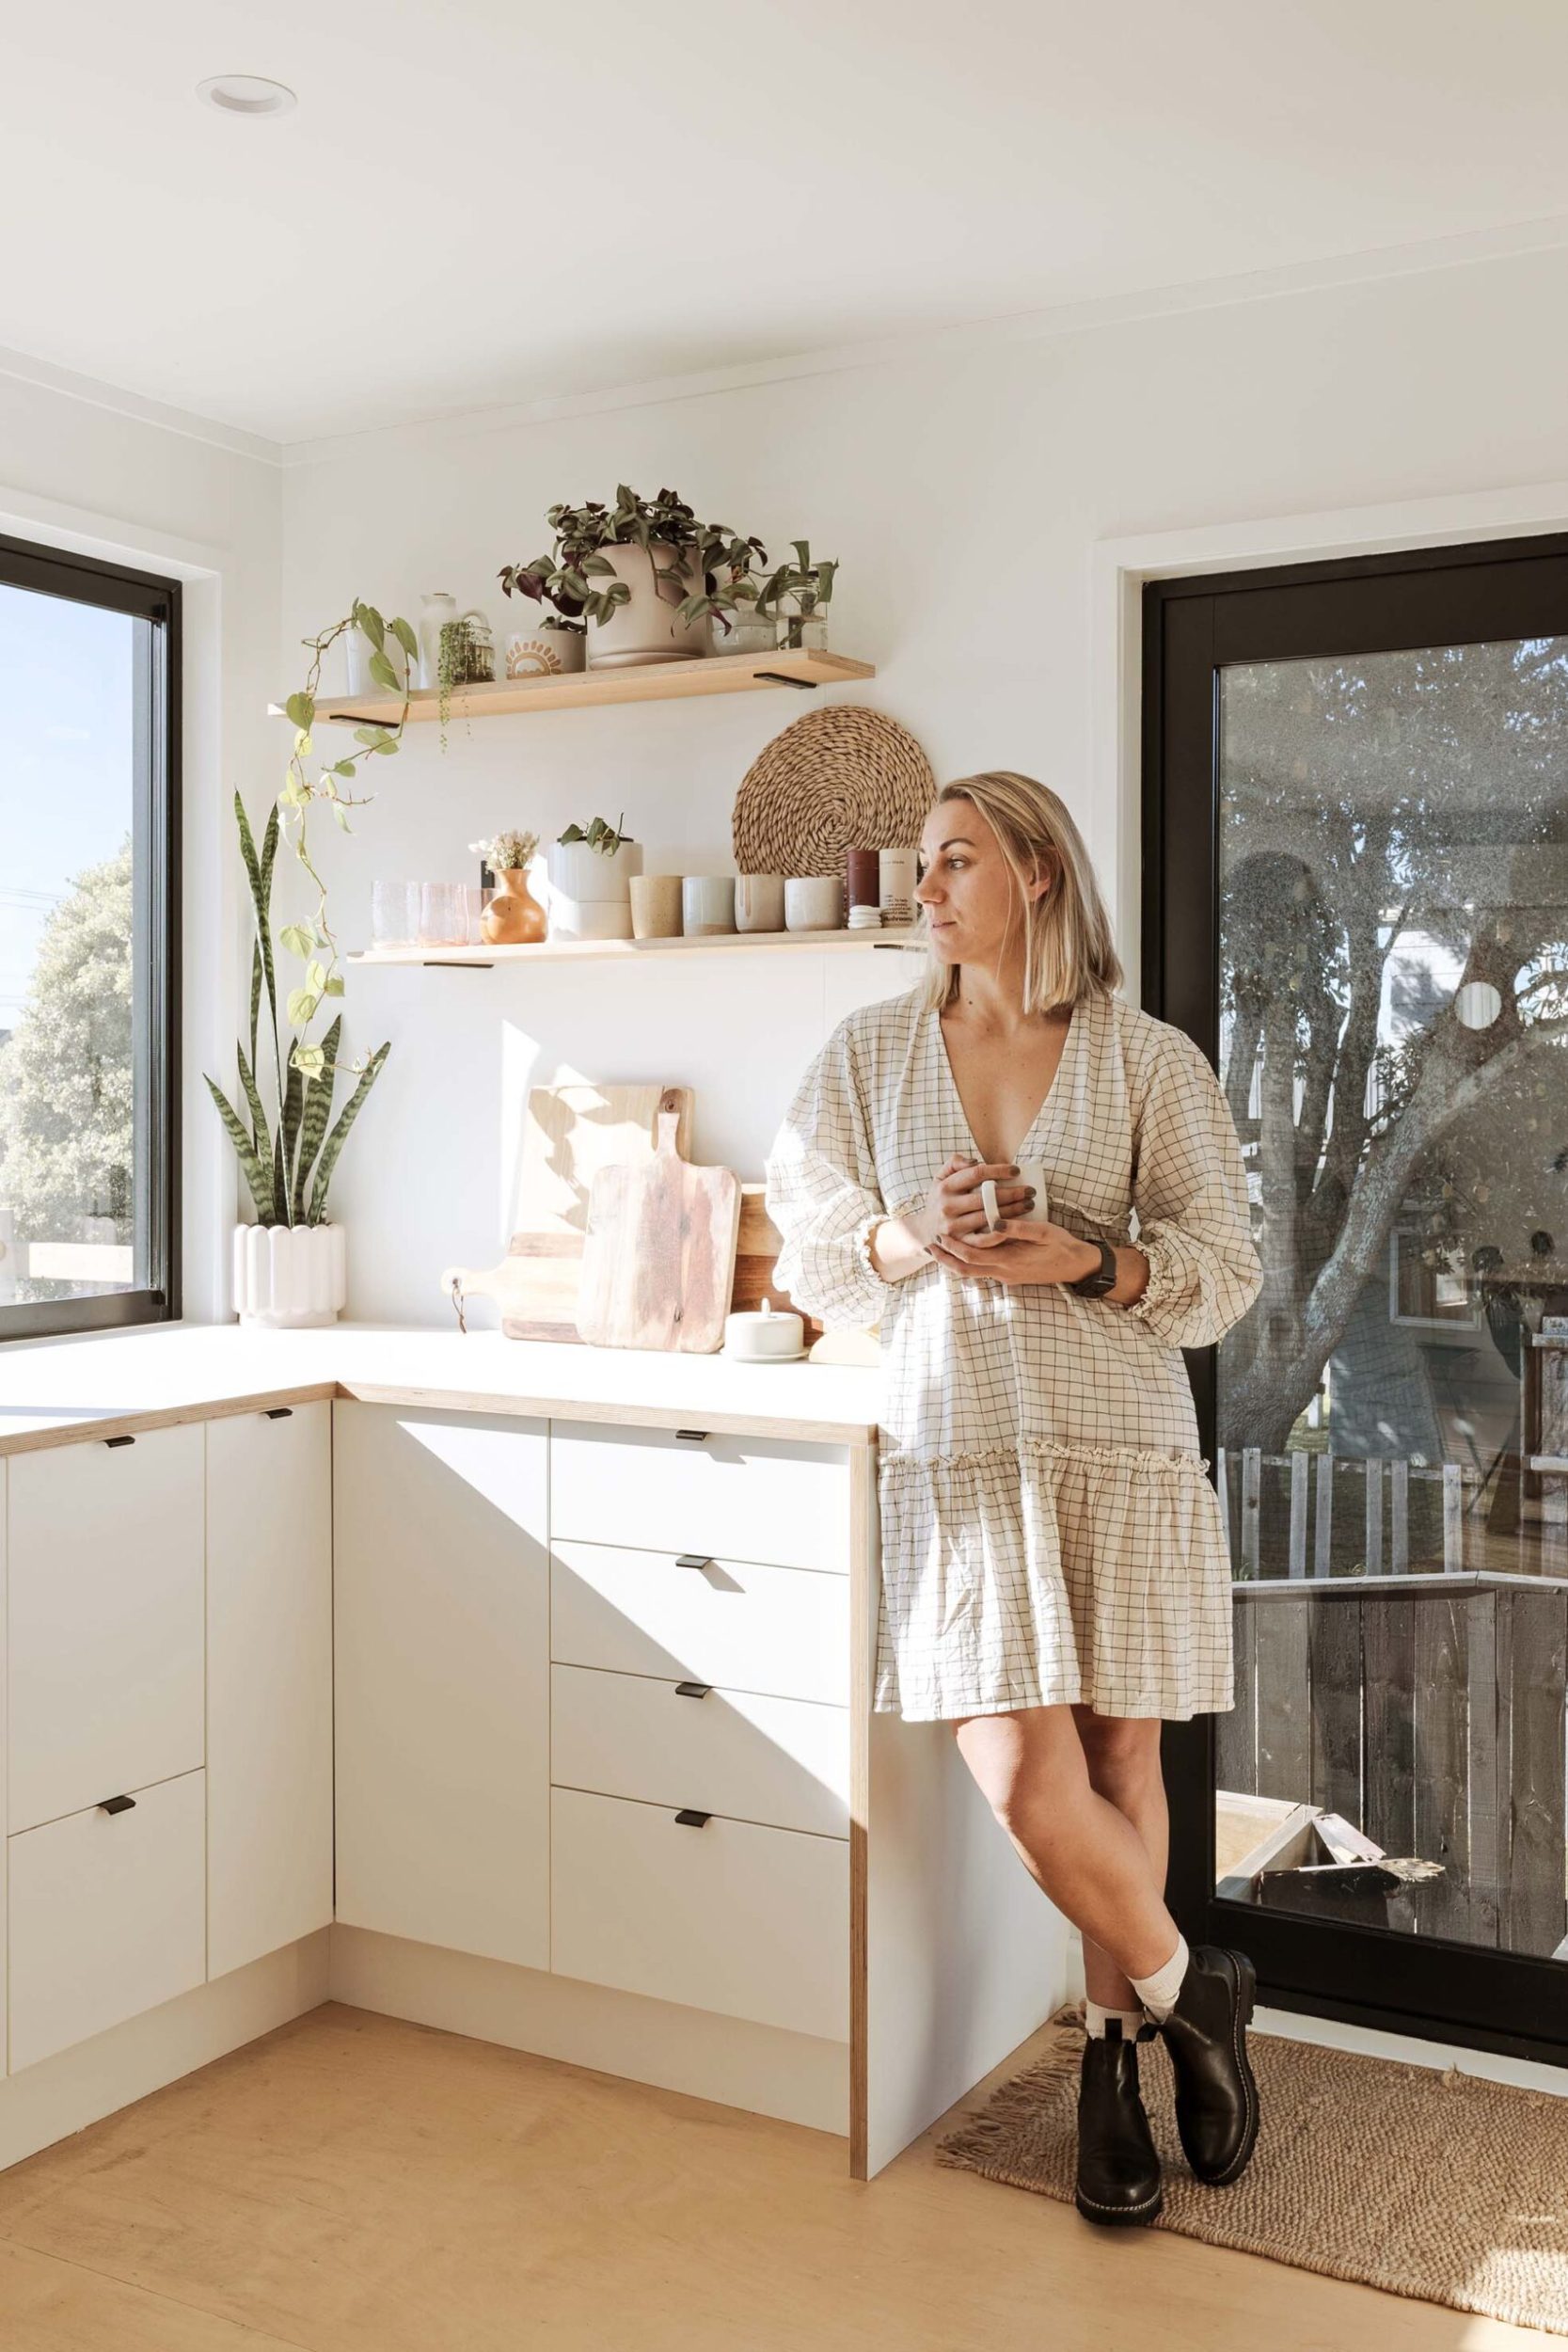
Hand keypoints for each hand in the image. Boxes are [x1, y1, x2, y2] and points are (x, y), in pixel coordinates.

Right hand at [913, 1154, 1035, 1250]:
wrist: (924, 1231)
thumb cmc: (940, 1200)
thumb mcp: (940, 1178)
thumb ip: (955, 1163)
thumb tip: (976, 1160)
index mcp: (945, 1187)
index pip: (975, 1174)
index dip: (998, 1171)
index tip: (1016, 1170)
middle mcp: (948, 1207)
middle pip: (985, 1198)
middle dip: (1012, 1193)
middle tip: (1030, 1190)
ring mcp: (953, 1227)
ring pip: (988, 1218)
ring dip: (1012, 1212)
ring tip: (1028, 1205)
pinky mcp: (959, 1244)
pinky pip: (983, 1241)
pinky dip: (1000, 1234)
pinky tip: (1016, 1227)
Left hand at [928, 1215, 1100, 1288]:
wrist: (1077, 1266)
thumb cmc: (1061, 1245)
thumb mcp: (1043, 1232)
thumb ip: (1018, 1228)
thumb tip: (994, 1222)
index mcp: (1009, 1260)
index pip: (972, 1256)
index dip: (953, 1247)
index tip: (939, 1234)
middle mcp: (1003, 1272)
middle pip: (965, 1269)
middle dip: (946, 1258)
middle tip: (930, 1246)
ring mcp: (1006, 1276)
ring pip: (972, 1273)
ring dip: (954, 1262)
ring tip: (940, 1250)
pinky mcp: (1009, 1276)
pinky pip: (982, 1271)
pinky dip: (968, 1263)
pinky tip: (964, 1252)